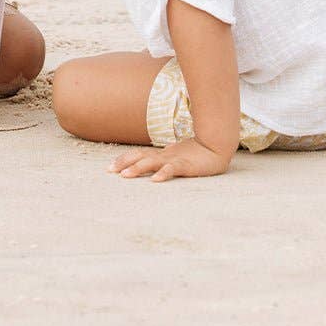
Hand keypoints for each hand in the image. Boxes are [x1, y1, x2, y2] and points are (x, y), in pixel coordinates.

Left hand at [109, 138, 231, 181]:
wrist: (216, 145)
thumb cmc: (196, 154)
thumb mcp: (176, 157)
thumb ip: (164, 161)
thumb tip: (150, 166)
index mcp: (161, 154)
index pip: (139, 154)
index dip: (124, 159)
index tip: (110, 167)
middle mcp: (164, 156)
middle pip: (140, 157)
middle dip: (124, 163)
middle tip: (110, 171)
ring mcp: (175, 159)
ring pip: (153, 162)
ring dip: (138, 168)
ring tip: (126, 176)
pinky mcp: (186, 166)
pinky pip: (173, 170)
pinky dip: (163, 174)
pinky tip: (155, 180)